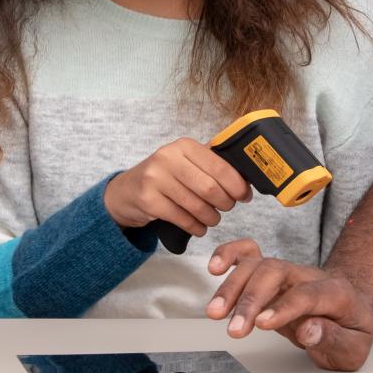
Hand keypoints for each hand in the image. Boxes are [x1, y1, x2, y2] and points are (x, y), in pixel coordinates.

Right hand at [104, 138, 251, 236]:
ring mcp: (155, 179)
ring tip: (212, 218)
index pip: (219, 166)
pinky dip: (196, 227)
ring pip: (197, 206)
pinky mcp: (148, 200)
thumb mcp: (185, 162)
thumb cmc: (164, 177)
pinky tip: (198, 227)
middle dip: (225, 203)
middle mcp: (168, 158)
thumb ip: (211, 165)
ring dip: (211, 217)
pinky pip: (183, 219)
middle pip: (210, 188)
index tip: (244, 195)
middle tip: (227, 208)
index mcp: (183, 146)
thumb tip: (246, 178)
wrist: (126, 192)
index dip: (237, 184)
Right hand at [205, 238, 372, 370]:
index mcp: (336, 293)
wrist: (352, 305)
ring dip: (233, 287)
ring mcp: (288, 272)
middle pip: (276, 274)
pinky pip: (249, 254)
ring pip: (257, 266)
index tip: (262, 324)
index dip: (284, 307)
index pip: (307, 294)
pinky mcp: (271, 274)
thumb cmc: (351, 328)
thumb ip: (334, 339)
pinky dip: (230, 254)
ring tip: (215, 312)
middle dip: (251, 299)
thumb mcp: (354, 347)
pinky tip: (214, 267)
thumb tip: (309, 330)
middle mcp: (308, 276)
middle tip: (235, 329)